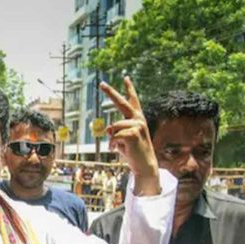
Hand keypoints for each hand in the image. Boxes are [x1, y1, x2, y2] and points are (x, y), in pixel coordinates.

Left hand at [99, 77, 159, 194]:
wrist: (144, 165)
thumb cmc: (133, 152)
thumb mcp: (122, 139)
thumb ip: (115, 131)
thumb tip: (108, 128)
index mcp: (137, 118)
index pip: (132, 101)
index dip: (129, 89)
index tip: (125, 77)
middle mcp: (138, 119)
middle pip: (121, 103)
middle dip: (110, 92)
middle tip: (101, 83)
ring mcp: (137, 125)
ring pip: (113, 126)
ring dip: (112, 139)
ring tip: (117, 147)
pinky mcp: (133, 133)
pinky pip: (113, 136)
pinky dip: (112, 144)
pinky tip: (116, 150)